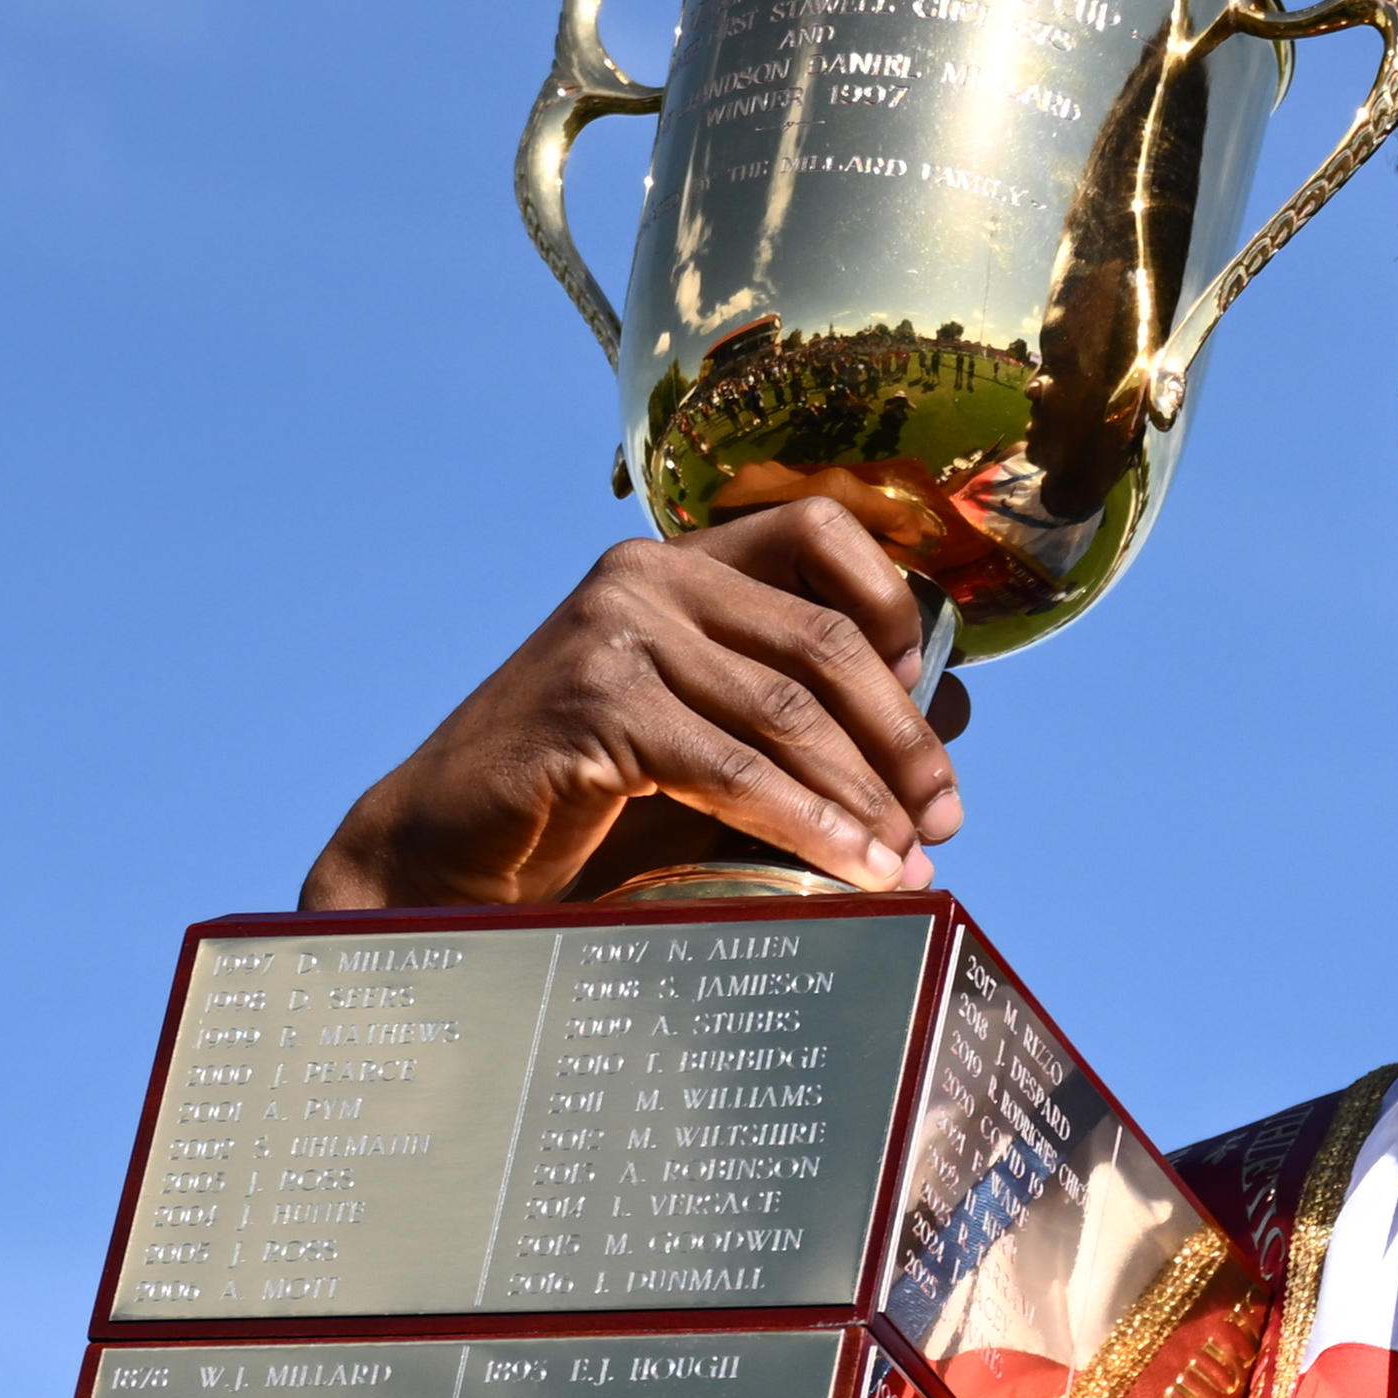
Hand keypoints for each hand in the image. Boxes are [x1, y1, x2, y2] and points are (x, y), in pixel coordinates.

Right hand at [303, 505, 973, 908]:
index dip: (891, 603)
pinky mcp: (596, 705)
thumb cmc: (586, 800)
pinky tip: (849, 869)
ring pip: (788, 713)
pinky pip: (736, 772)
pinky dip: (808, 827)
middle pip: (824, 639)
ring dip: (863, 798)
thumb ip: (794, 710)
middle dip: (900, 739)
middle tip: (942, 820)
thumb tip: (948, 710)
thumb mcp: (704, 733)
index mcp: (677, 563)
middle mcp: (647, 577)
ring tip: (905, 865)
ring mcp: (616, 634)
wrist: (449, 849)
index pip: (817, 529)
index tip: (928, 695)